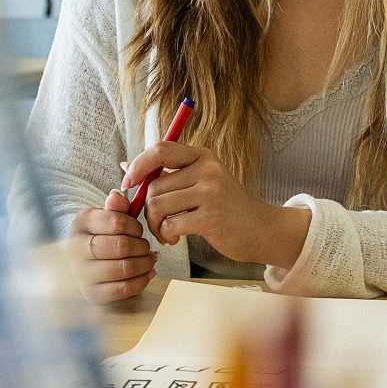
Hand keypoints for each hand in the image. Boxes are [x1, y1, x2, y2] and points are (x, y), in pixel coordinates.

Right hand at [68, 191, 156, 304]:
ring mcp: (82, 275)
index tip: (138, 230)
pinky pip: (124, 289)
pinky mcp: (92, 295)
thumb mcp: (106, 216)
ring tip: (149, 258)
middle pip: (121, 246)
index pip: (116, 222)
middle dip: (141, 246)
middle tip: (146, 246)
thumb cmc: (101, 236)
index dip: (135, 226)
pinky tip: (147, 272)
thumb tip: (116, 197)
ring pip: (125, 268)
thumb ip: (116, 206)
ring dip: (145, 263)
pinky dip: (142, 280)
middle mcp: (76, 249)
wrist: (83, 261)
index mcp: (81, 224)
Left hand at [129, 140, 308, 270]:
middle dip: (147, 208)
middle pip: (154, 185)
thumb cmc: (227, 207)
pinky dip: (167, 234)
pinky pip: (170, 224)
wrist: (261, 229)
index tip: (127, 183)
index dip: (138, 165)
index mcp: (202, 156)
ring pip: (158, 205)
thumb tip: (126, 165)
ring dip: (155, 224)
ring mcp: (210, 192)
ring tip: (167, 232)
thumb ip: (167, 174)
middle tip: (158, 222)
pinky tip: (177, 238)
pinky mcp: (211, 217)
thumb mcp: (201, 182)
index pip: (161, 149)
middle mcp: (207, 169)